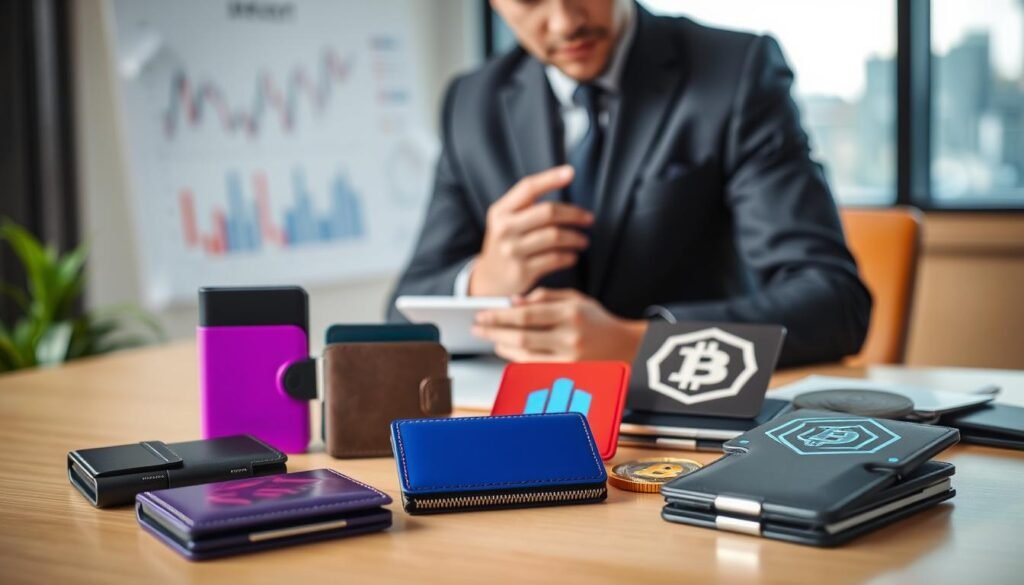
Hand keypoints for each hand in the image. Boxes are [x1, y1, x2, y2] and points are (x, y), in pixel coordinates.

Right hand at [469, 166, 593, 295]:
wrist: (490, 279)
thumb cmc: (508, 242)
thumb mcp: (507, 220)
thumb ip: (528, 203)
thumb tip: (567, 175)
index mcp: (500, 211)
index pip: (528, 188)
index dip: (550, 178)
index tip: (570, 172)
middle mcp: (504, 229)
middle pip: (547, 212)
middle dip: (573, 214)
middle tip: (589, 219)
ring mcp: (512, 251)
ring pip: (554, 236)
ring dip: (576, 238)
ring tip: (584, 241)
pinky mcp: (522, 271)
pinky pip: (555, 259)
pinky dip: (569, 257)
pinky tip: (573, 256)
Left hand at [472, 288, 648, 361]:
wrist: (627, 348)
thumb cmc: (598, 321)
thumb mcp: (575, 299)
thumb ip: (544, 297)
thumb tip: (513, 302)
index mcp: (571, 313)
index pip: (526, 315)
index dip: (500, 315)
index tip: (482, 314)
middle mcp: (570, 337)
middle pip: (521, 336)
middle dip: (494, 331)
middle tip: (477, 327)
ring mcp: (570, 359)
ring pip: (525, 355)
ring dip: (502, 346)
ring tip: (491, 338)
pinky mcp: (569, 374)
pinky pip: (534, 367)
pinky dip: (517, 358)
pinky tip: (507, 350)